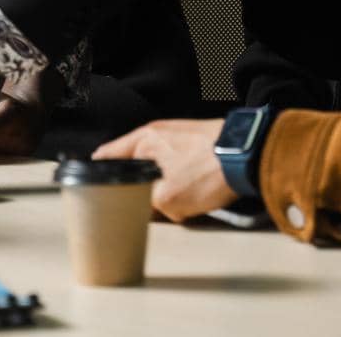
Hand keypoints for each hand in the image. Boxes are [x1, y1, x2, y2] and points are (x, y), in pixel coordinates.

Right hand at [93, 119, 233, 221]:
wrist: (251, 155)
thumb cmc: (208, 170)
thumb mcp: (167, 199)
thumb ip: (146, 204)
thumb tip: (143, 209)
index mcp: (144, 139)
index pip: (108, 155)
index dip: (97, 173)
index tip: (89, 187)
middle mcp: (160, 132)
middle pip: (134, 163)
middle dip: (134, 185)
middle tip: (133, 206)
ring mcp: (182, 135)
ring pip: (159, 167)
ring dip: (160, 185)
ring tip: (168, 205)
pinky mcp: (201, 143)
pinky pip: (179, 166)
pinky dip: (179, 180)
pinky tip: (189, 196)